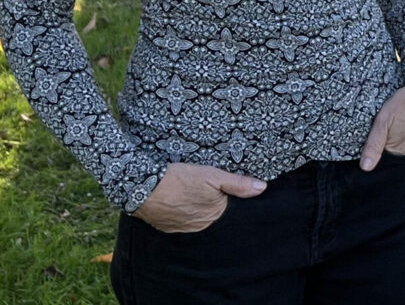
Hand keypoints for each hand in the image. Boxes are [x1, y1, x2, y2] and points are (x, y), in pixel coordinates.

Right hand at [134, 163, 266, 232]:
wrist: (142, 187)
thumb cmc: (179, 179)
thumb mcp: (212, 175)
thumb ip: (237, 183)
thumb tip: (262, 188)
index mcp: (214, 215)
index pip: (230, 212)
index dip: (230, 202)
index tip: (227, 194)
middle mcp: (200, 227)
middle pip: (214, 217)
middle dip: (214, 207)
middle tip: (206, 192)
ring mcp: (182, 229)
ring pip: (197, 220)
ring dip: (198, 210)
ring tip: (192, 196)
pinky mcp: (167, 227)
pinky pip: (181, 222)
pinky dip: (183, 214)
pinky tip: (181, 202)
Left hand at [359, 86, 404, 169]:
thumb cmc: (404, 104)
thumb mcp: (383, 121)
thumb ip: (373, 144)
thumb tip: (365, 168)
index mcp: (394, 149)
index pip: (377, 154)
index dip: (373, 143)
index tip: (373, 131)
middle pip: (389, 150)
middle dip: (385, 140)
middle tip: (388, 122)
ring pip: (399, 145)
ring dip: (395, 137)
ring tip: (397, 121)